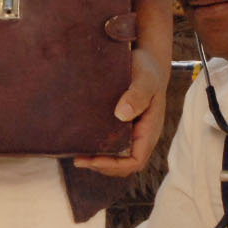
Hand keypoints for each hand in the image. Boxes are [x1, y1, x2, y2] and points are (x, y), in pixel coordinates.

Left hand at [75, 44, 168, 177]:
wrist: (148, 61)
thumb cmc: (148, 69)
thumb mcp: (145, 79)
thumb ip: (137, 95)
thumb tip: (122, 115)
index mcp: (150, 130)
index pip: (135, 161)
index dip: (115, 165)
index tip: (93, 159)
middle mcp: (141, 136)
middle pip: (124, 166)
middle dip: (102, 166)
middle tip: (78, 159)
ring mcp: (132, 133)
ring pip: (117, 158)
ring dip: (98, 161)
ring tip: (77, 156)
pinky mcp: (123, 127)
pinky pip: (112, 145)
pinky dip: (98, 149)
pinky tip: (82, 142)